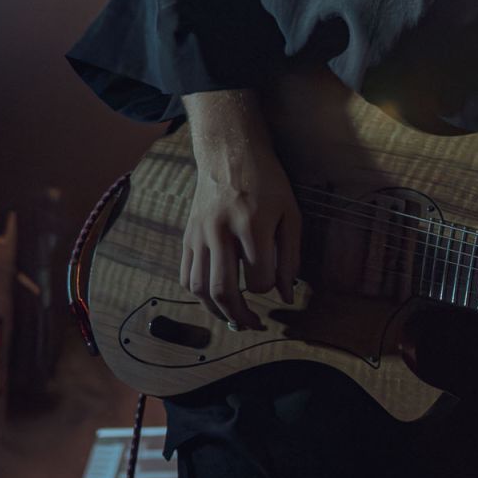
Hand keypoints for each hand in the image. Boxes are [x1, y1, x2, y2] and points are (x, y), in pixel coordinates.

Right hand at [181, 137, 300, 330]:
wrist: (228, 152)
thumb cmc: (267, 182)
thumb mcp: (291, 213)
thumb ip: (292, 257)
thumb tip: (287, 296)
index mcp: (251, 225)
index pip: (258, 279)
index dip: (268, 290)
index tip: (275, 285)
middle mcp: (220, 232)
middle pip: (223, 290)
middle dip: (240, 316)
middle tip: (253, 325)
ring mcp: (199, 234)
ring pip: (199, 288)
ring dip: (216, 311)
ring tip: (233, 318)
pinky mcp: (187, 235)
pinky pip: (186, 275)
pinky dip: (198, 294)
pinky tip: (214, 299)